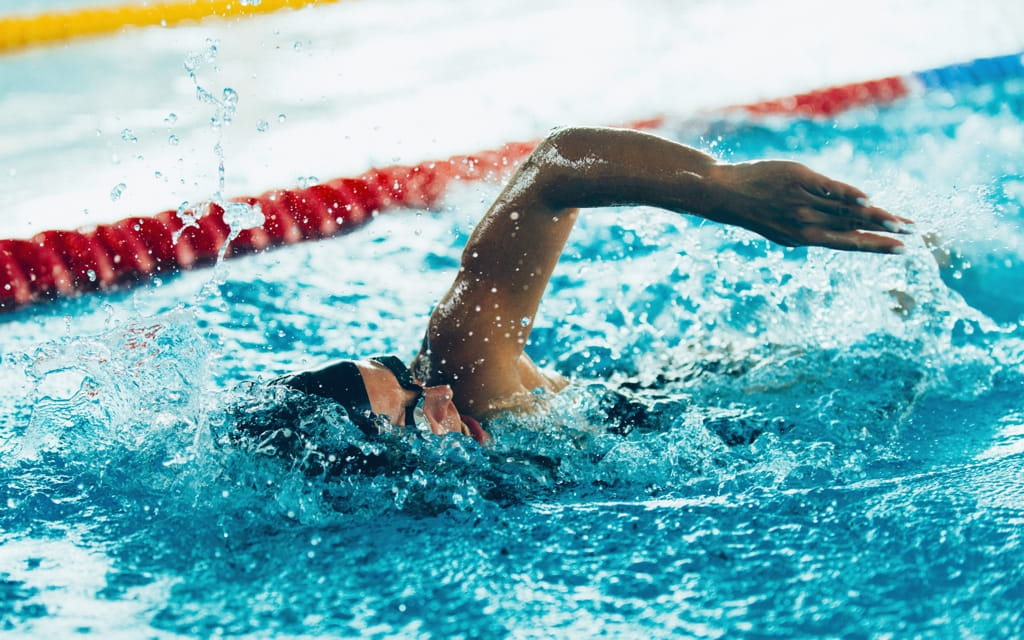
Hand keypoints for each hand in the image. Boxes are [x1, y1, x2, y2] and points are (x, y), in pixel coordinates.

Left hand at [706, 160, 912, 252]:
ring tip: (901, 221)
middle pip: (854, 227)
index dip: (876, 247)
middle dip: (886, 232)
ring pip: (846, 211)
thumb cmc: (759, 210)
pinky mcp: (800, 181)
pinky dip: (849, 195)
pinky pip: (830, 190)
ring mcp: (803, 202)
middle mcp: (806, 223)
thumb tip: (846, 229)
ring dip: (877, 216)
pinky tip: (868, 201)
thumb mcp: (785, 228)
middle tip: (913, 235)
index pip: (848, 243)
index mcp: (804, 238)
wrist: (727, 194)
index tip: (901, 250)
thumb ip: (815, 229)